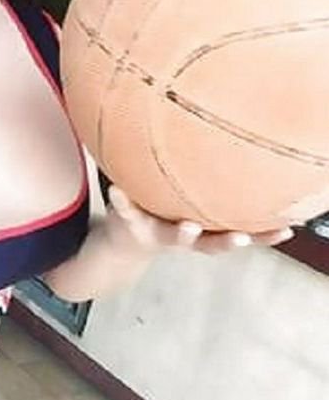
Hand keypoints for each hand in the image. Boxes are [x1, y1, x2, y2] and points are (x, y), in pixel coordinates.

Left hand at [106, 185, 294, 256]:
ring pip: (172, 236)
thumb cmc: (167, 217)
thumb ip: (214, 194)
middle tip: (241, 238)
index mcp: (203, 232)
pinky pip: (126, 209)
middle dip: (226, 243)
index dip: (262, 236)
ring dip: (182, 233)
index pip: (237, 234)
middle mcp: (184, 236)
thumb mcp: (192, 210)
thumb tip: (246, 156)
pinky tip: (116, 189)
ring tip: (189, 227)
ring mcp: (157, 232)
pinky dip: (121, 200)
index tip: (283, 230)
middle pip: (209, 243)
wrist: (122, 242)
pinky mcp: (129, 221)